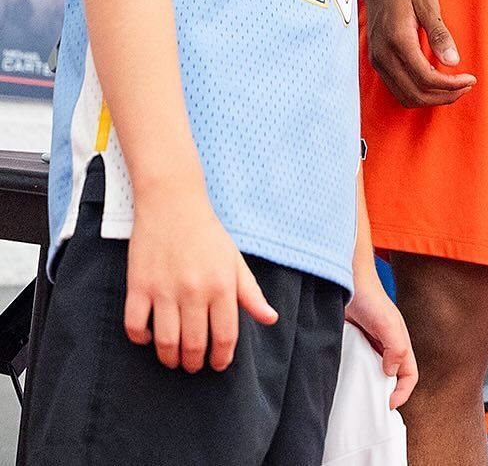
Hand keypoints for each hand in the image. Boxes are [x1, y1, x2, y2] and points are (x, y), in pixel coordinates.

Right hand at [125, 187, 277, 372]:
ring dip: (170, 358)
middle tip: (193, 365)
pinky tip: (148, 337)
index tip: (218, 364)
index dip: (222, 358)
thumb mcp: (235, 261)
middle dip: (194, 363)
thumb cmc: (207, 234)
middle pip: (194, 345)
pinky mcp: (139, 286)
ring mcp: (164, 289)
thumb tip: (270, 319)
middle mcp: (194, 290)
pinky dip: (140, 339)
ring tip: (173, 358)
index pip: (225, 336)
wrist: (173, 203)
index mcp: (222, 285)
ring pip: (166, 342)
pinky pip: (135, 326)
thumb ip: (251, 293)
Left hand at [345, 276, 417, 409]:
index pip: (410, 375)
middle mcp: (387, 346)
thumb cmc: (370, 297)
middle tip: (372, 404)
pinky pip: (358, 364)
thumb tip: (391, 373)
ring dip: (368, 383)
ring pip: (375, 372)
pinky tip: (346, 376)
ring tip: (358, 393)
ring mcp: (370, 344)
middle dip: (385, 392)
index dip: (403, 392)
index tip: (387, 403)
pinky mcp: (355, 342)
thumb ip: (396, 348)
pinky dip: (354, 373)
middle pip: (392, 377)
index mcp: (400, 343)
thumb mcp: (388, 323)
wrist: (346, 281)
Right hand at [364, 0, 475, 107]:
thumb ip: (439, 33)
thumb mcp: (427, 2)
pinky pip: (397, 88)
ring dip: (431, 98)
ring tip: (453, 87)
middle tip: (465, 86)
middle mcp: (384, 55)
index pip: (426, 77)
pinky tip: (435, 80)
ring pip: (405, 96)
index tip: (470, 79)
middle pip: (415, 94)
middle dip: (444, 96)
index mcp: (398, 40)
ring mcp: (378, 60)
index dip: (451, 85)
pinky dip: (418, 91)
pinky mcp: (377, 60)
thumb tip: (453, 61)